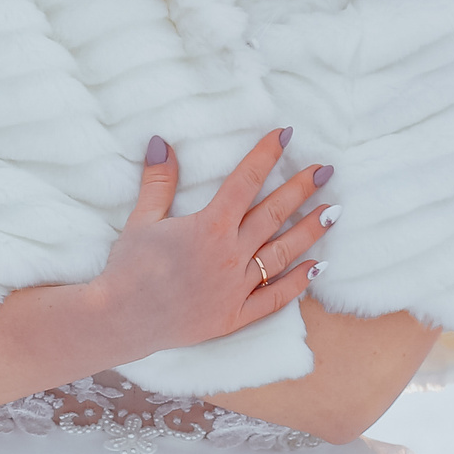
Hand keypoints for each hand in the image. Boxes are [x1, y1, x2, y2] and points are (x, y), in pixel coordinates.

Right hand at [97, 128, 335, 356]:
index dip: (266, 155)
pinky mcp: (235, 315)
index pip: (245, 182)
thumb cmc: (128, 268)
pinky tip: (317, 267)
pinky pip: (274, 297)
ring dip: (310, 231)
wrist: (121, 319)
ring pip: (282, 253)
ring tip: (333, 212)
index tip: (286, 135)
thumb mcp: (142, 219)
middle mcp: (230, 254)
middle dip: (301, 189)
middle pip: (273, 214)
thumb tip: (162, 142)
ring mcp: (236, 287)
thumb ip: (158, 181)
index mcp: (208, 226)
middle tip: (325, 170)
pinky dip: (298, 282)